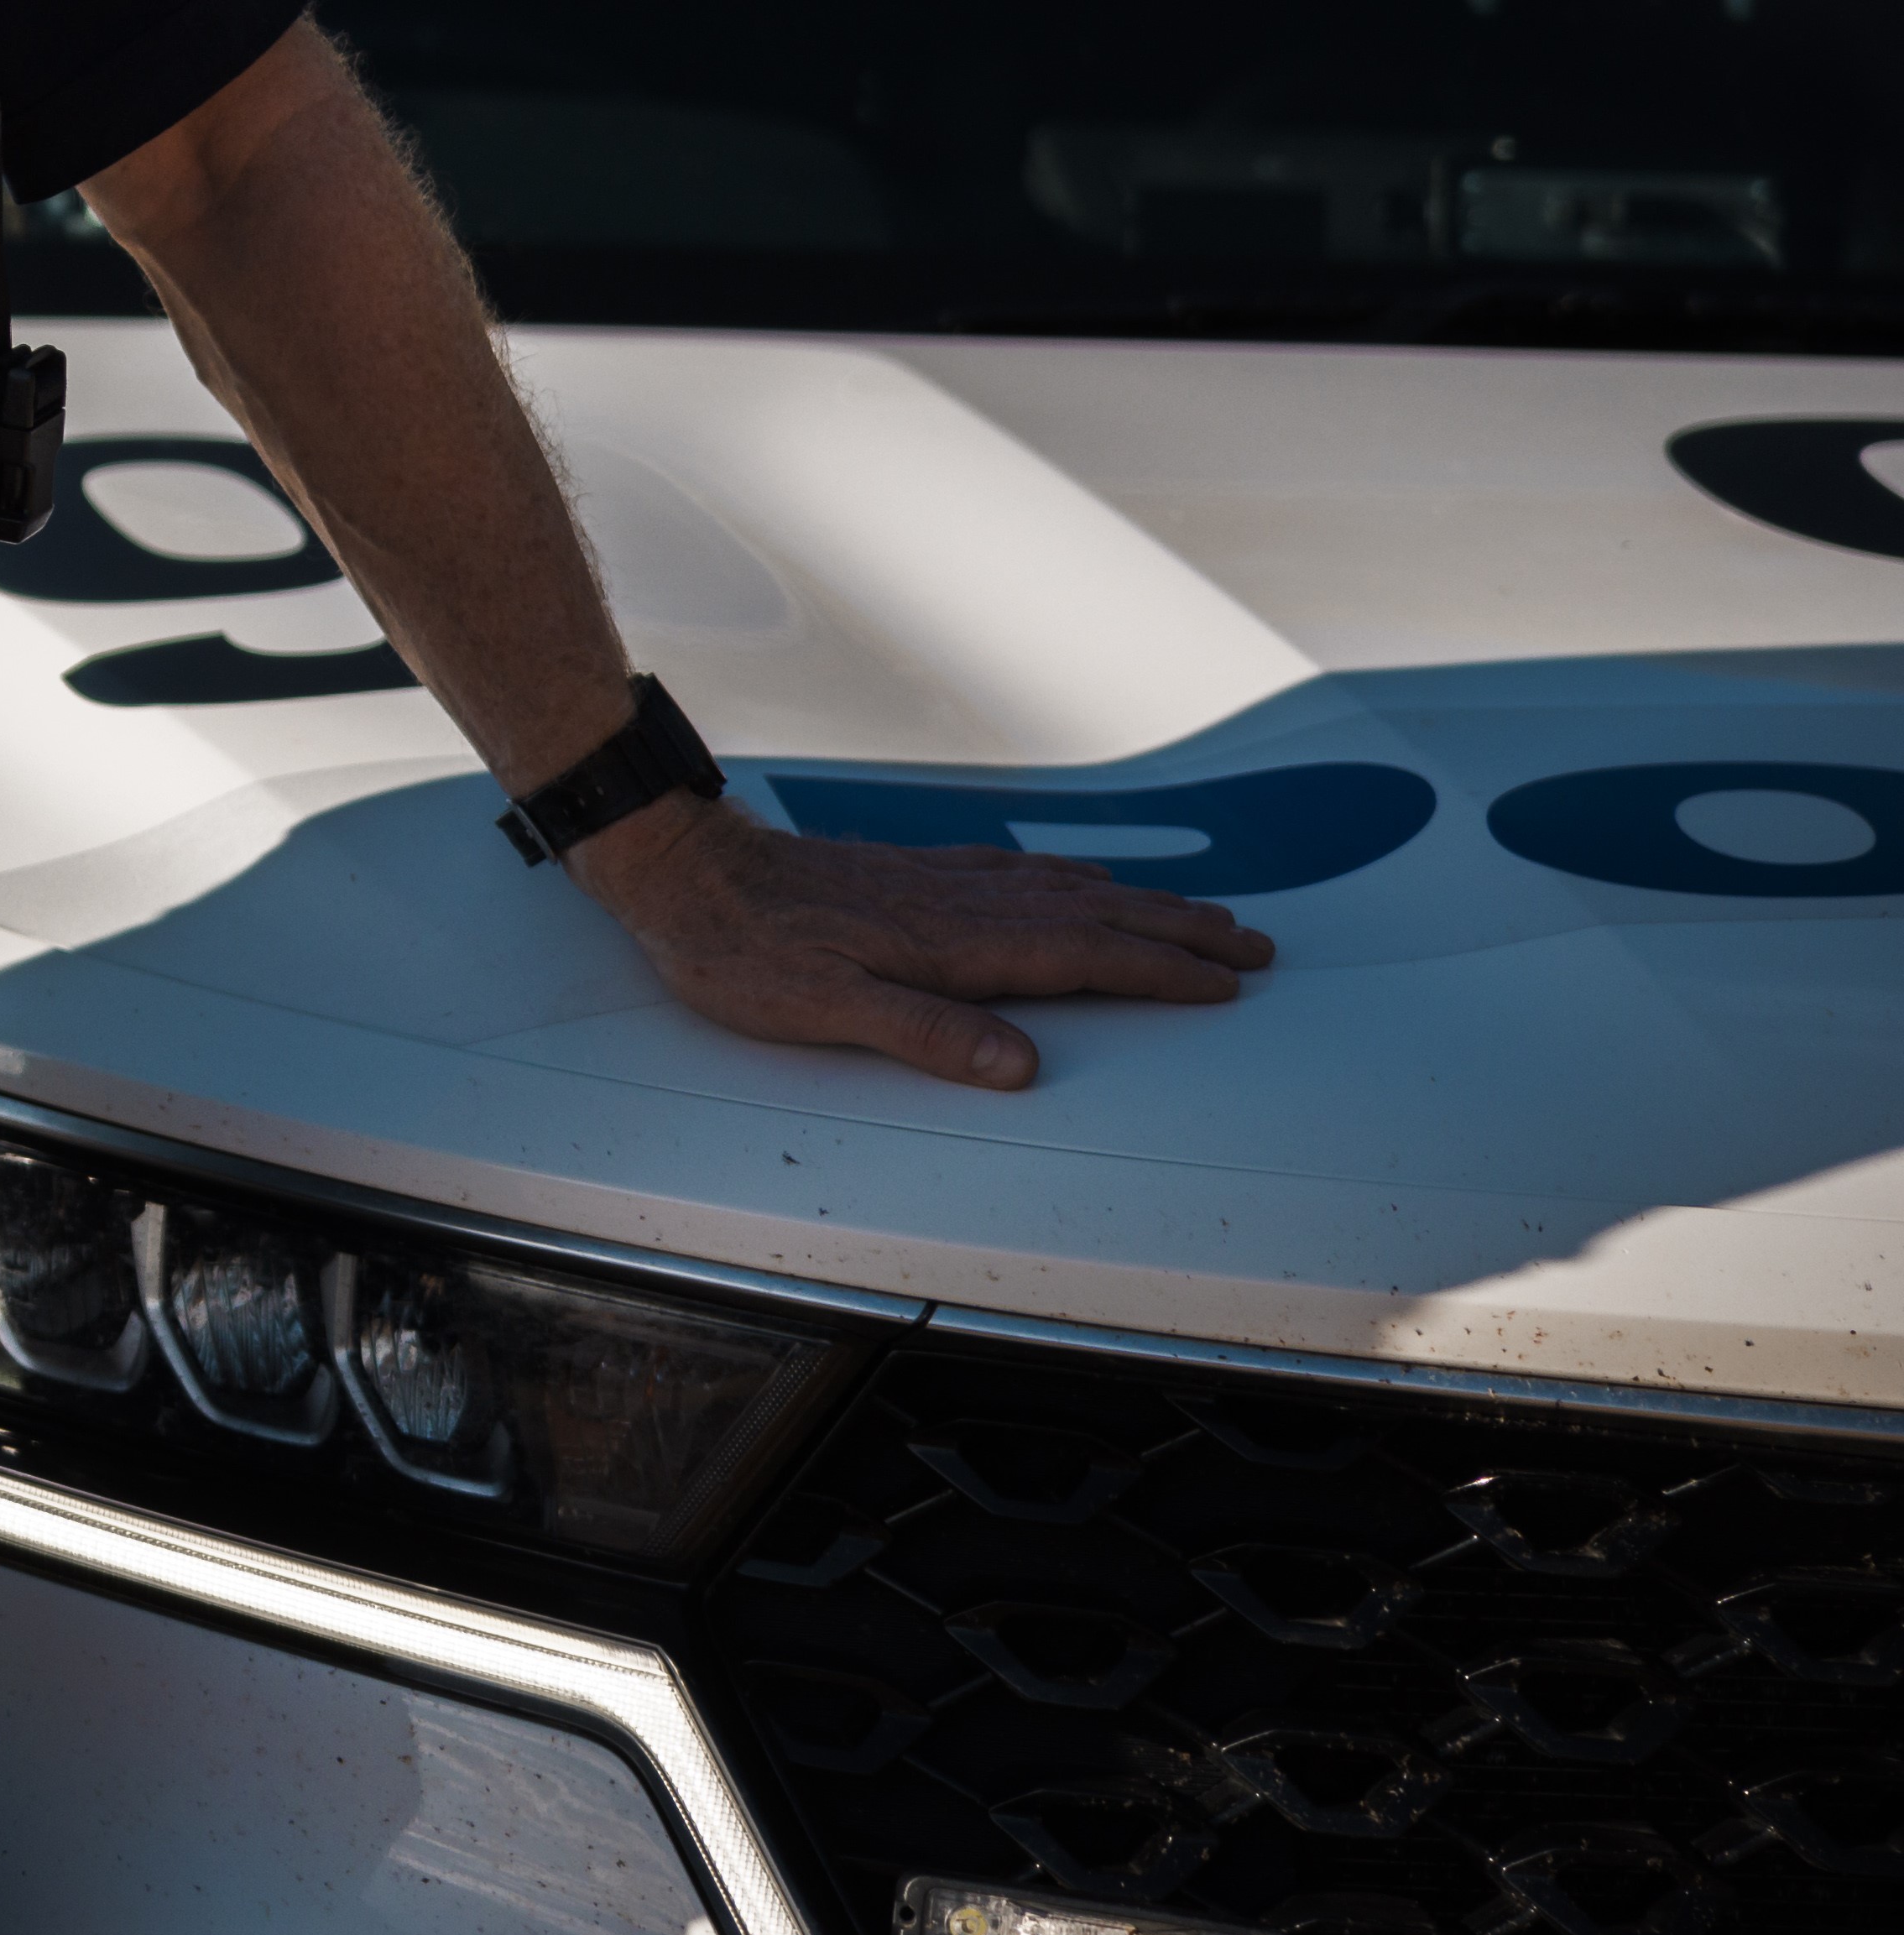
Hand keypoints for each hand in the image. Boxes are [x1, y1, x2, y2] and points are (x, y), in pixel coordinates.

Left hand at [564, 791, 1274, 1088]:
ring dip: (1139, 903)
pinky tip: (1081, 882)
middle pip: (1094, 915)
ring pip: (1063, 891)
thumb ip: (921, 1034)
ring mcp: (936, 882)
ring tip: (1198, 913)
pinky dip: (1070, 881)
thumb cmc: (736, 949)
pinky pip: (1017, 873)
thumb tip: (1020, 1067)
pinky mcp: (907, 874)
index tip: (1229, 981)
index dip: (1160, 970)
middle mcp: (956, 903)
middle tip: (1256, 944)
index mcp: (950, 942)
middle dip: (1179, 931)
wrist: (678, 868)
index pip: (1083, 956)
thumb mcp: (817, 1008)